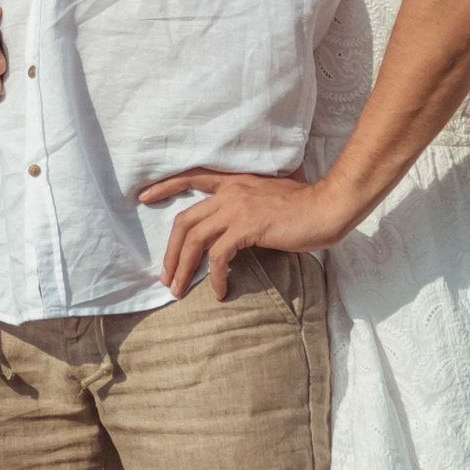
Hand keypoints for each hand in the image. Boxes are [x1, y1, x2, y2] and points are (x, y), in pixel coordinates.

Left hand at [136, 163, 342, 298]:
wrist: (327, 208)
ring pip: (195, 239)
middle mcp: (230, 192)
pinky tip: (220, 291)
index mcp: (234, 182)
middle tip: (166, 276)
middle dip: (171, 251)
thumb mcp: (268, 198)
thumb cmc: (304, 207)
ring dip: (183, 267)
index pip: (190, 178)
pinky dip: (214, 276)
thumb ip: (248, 204)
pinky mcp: (247, 227)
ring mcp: (237, 208)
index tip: (142, 197)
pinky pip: (219, 256)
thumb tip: (236, 226)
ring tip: (179, 289)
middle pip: (185, 220)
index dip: (164, 187)